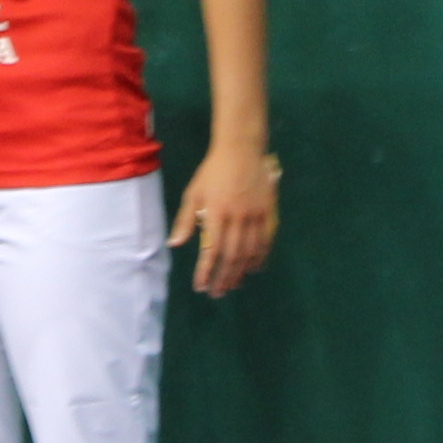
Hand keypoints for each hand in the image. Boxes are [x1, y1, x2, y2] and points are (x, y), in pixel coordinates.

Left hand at [173, 143, 278, 297]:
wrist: (241, 150)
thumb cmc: (212, 172)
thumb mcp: (194, 193)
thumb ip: (185, 220)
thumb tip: (174, 244)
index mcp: (217, 213)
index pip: (211, 250)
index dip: (206, 271)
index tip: (200, 286)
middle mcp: (238, 217)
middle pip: (232, 256)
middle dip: (223, 278)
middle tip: (217, 292)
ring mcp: (255, 215)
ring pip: (250, 252)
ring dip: (241, 272)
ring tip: (232, 285)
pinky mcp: (268, 211)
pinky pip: (266, 240)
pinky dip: (260, 258)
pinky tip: (253, 269)